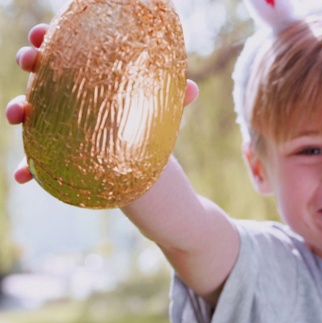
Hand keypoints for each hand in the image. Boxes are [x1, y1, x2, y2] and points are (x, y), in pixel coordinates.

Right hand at [5, 23, 198, 183]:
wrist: (145, 168)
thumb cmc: (148, 127)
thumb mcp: (162, 112)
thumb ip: (175, 100)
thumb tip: (192, 89)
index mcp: (89, 78)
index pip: (66, 50)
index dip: (49, 38)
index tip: (42, 34)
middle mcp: (68, 98)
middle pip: (41, 73)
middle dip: (29, 62)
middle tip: (29, 60)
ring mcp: (57, 125)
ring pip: (29, 113)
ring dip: (16, 109)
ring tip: (18, 114)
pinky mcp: (56, 155)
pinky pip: (35, 162)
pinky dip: (24, 169)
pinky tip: (19, 177)